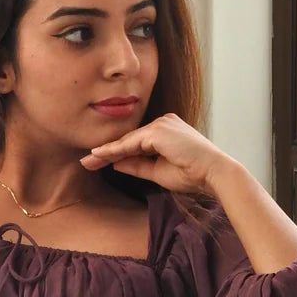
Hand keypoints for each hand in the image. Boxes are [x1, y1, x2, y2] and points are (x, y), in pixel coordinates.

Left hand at [80, 113, 234, 196]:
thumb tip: (114, 163)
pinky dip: (115, 150)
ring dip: (106, 152)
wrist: (213, 173)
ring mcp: (161, 124)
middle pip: (127, 139)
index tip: (95, 163)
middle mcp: (162, 122)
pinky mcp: (159, 130)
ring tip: (86, 161)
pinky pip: (132, 143)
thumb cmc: (192, 174)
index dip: (114, 153)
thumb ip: (136, 165)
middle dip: (105, 152)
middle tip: (84, 162)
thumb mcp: (157, 172)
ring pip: (127, 140)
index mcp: (165, 131)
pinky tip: (100, 156)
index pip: (134, 143)